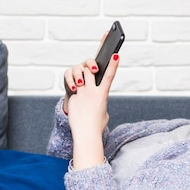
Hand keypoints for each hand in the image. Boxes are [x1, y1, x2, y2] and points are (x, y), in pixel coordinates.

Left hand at [64, 53, 119, 170]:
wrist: (86, 135)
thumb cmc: (97, 125)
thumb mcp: (104, 111)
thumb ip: (100, 100)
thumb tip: (95, 97)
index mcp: (103, 95)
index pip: (109, 76)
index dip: (113, 64)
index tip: (115, 54)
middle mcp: (91, 92)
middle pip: (89, 71)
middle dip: (90, 68)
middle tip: (91, 69)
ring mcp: (81, 95)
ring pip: (80, 78)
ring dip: (81, 78)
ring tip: (82, 86)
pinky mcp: (73, 99)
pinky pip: (74, 91)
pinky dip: (77, 95)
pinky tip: (79, 107)